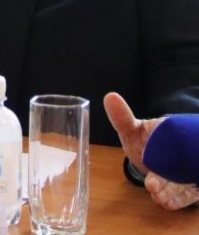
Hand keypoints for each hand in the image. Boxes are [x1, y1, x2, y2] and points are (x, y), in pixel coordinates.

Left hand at [103, 92, 198, 209]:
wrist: (158, 156)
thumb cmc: (145, 141)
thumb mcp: (132, 130)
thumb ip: (122, 117)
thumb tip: (110, 96)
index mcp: (173, 132)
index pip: (176, 141)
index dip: (165, 155)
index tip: (151, 164)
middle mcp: (186, 151)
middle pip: (182, 167)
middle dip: (169, 180)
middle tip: (152, 186)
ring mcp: (190, 169)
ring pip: (187, 183)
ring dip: (173, 192)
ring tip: (157, 197)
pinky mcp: (193, 186)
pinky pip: (191, 194)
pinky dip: (178, 200)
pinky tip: (167, 203)